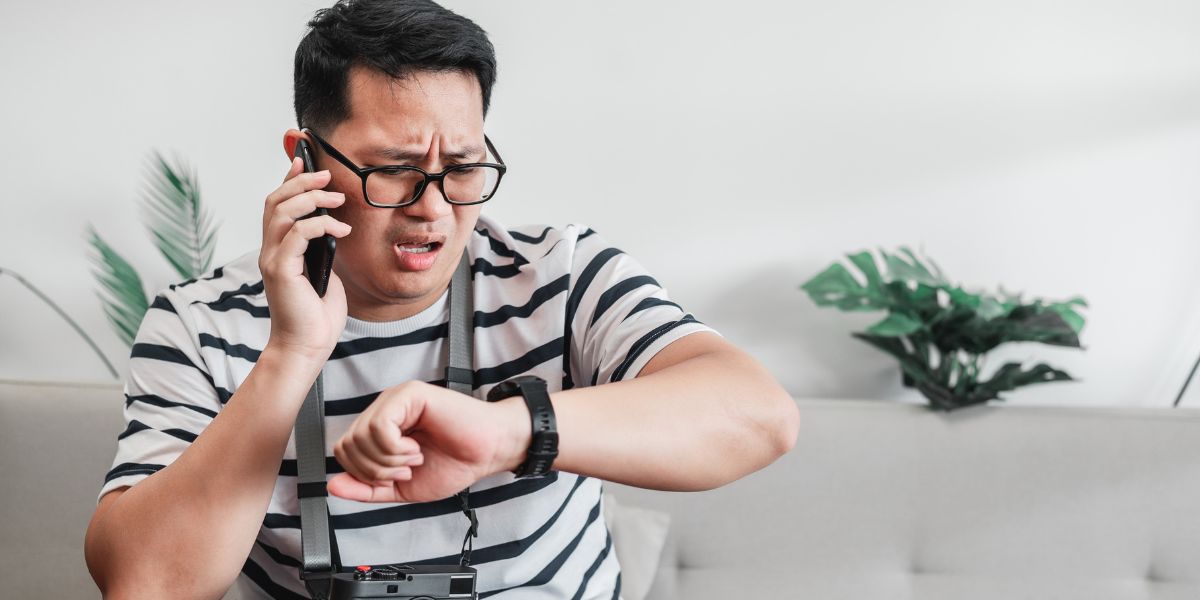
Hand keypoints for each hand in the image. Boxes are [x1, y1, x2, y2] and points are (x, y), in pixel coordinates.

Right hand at [259, 157, 352, 360]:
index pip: (276, 205)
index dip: (288, 180)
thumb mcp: (324, 272)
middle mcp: (270, 251)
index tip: (303, 161)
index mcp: (279, 250)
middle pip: (275, 201)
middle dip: (301, 181)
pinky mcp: (281, 270)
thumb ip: (322, 248)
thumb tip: (333, 226)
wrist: (307, 346)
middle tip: (328, 174)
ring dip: (311, 198)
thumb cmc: (316, 314)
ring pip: (282, 212)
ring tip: (337, 197)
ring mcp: (273, 260)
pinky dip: (320, 225)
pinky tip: (341, 229)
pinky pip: (297, 234)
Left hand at [329, 381, 529, 502]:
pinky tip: (416, 448)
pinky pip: (379, 426)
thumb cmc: (454, 463)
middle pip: (347, 445)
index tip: (397, 477)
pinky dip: (395, 448)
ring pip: (361, 436)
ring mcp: (395, 399)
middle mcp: (383, 411)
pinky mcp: (409, 394)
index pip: (344, 451)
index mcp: (380, 429)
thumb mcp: (403, 487)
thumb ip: (368, 488)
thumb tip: (333, 486)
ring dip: (390, 460)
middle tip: (407, 469)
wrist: (488, 452)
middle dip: (376, 470)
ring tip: (415, 458)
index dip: (364, 474)